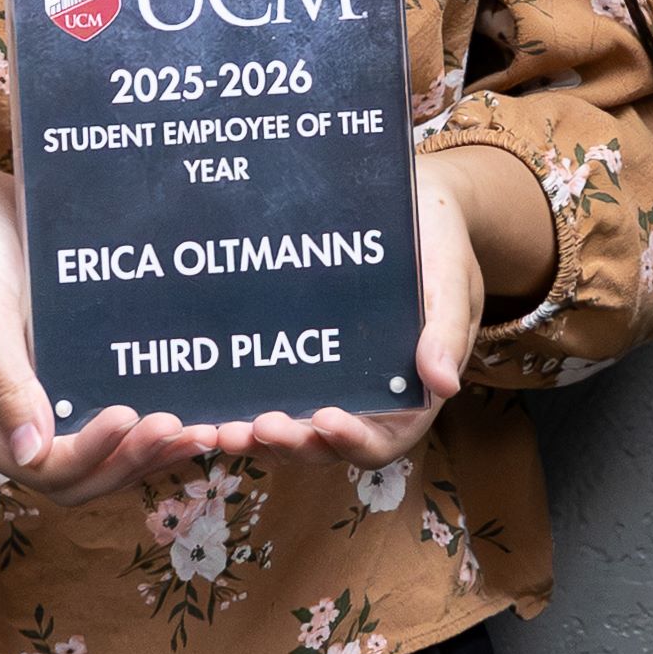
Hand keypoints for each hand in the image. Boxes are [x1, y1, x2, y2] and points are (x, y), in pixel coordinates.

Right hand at [0, 134, 206, 504]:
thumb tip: (32, 451)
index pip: (38, 465)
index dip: (89, 454)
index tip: (131, 416)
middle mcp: (9, 409)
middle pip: (74, 472)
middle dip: (129, 461)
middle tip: (184, 430)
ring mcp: (40, 388)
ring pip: (97, 448)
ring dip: (146, 451)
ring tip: (201, 430)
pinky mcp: (66, 361)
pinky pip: (106, 401)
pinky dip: (146, 414)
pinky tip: (191, 400)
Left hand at [233, 150, 481, 470]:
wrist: (412, 209)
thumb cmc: (438, 243)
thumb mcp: (450, 280)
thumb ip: (446, 332)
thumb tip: (443, 385)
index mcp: (410, 394)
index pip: (382, 439)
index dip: (352, 439)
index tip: (326, 419)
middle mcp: (366, 400)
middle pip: (326, 445)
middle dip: (291, 443)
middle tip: (257, 426)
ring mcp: (328, 383)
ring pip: (290, 428)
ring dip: (255, 437)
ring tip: (217, 430)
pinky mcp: (297, 361)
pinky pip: (268, 392)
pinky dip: (236, 407)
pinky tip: (201, 408)